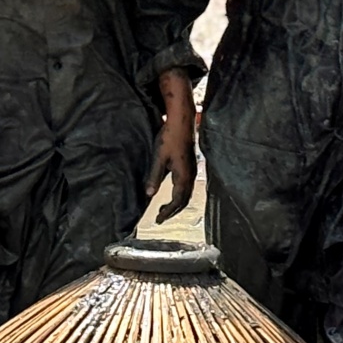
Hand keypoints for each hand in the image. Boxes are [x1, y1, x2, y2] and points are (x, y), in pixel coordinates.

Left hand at [146, 70, 196, 223]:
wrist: (182, 123)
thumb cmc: (169, 139)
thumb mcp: (159, 158)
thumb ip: (155, 177)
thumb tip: (149, 195)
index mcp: (183, 176)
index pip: (178, 201)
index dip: (168, 212)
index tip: (158, 219)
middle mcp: (191, 175)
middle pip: (185, 200)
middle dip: (173, 211)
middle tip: (161, 218)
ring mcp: (193, 170)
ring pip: (187, 193)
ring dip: (177, 203)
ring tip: (166, 209)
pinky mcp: (191, 165)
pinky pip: (188, 186)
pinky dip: (180, 195)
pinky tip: (173, 192)